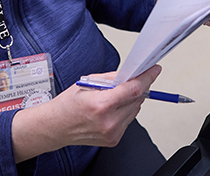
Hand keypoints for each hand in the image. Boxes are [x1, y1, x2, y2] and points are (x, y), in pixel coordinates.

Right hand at [11, 65, 161, 160]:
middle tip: (129, 80)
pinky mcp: (113, 140)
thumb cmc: (67, 105)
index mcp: (101, 105)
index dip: (147, 77)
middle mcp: (109, 121)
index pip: (134, 89)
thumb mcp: (87, 82)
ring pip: (135, 110)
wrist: (55, 127)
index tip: (154, 70)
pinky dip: (124, 111)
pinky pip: (128, 120)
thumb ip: (112, 78)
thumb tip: (131, 73)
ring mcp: (112, 133)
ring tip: (113, 97)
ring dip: (130, 100)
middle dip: (137, 87)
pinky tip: (111, 109)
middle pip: (137, 99)